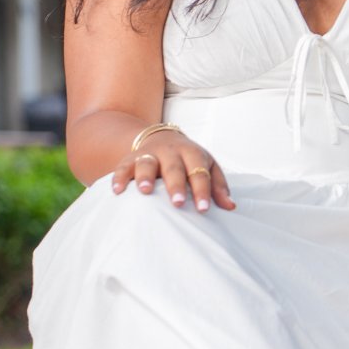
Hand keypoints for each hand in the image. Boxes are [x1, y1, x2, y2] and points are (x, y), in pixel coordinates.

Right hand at [112, 132, 234, 212]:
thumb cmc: (190, 161)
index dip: (202, 190)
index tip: (204, 209)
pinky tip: (118, 191)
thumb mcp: (208, 167)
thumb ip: (218, 187)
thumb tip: (230, 207)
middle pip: (174, 168)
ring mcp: (150, 154)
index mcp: (193, 154)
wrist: (162, 139)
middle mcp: (171, 152)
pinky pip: (123, 166)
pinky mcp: (131, 158)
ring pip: (147, 163)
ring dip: (145, 177)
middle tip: (178, 203)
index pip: (199, 172)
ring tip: (146, 191)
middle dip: (176, 185)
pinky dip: (119, 177)